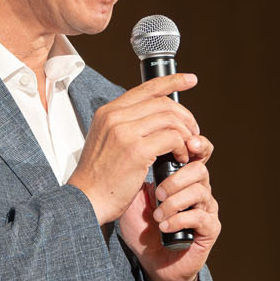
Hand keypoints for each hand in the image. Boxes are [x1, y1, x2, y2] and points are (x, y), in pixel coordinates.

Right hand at [68, 73, 200, 225]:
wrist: (86, 200)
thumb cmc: (99, 178)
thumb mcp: (107, 141)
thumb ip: (126, 125)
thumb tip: (155, 118)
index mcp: (108, 112)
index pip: (146, 88)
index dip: (172, 82)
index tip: (190, 80)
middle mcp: (114, 117)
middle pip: (163, 103)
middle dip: (185, 116)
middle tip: (193, 132)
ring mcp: (124, 132)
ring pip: (170, 119)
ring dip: (185, 134)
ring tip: (186, 149)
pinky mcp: (136, 150)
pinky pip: (172, 138)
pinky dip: (182, 147)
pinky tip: (179, 158)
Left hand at [115, 137, 220, 280]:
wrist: (151, 262)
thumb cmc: (143, 230)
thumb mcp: (133, 199)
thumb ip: (137, 175)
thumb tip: (136, 149)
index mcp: (183, 178)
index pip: (197, 152)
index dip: (196, 144)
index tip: (184, 144)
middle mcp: (198, 190)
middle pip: (199, 170)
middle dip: (176, 179)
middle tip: (157, 193)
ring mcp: (206, 209)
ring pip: (200, 191)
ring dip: (174, 202)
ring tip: (157, 215)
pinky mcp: (209, 229)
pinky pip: (200, 217)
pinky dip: (179, 219)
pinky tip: (164, 227)